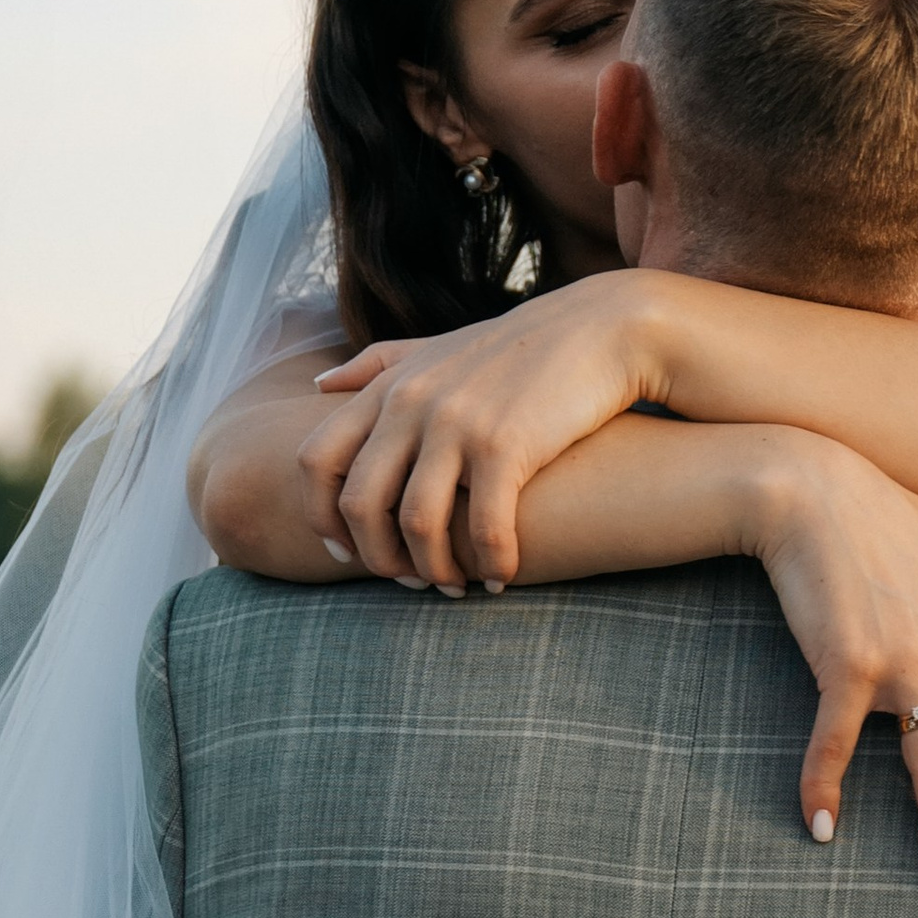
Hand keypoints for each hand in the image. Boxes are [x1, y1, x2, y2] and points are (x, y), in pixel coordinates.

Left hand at [301, 279, 665, 590]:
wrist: (600, 329)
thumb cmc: (518, 348)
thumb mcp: (436, 346)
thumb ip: (377, 364)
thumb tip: (320, 383)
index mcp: (388, 387)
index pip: (316, 460)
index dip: (320, 517)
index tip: (345, 553)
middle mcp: (411, 403)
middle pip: (359, 503)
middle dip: (378, 558)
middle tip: (408, 581)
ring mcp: (456, 423)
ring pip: (417, 524)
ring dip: (434, 570)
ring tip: (455, 587)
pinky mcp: (505, 445)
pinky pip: (483, 528)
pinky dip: (491, 564)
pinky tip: (502, 579)